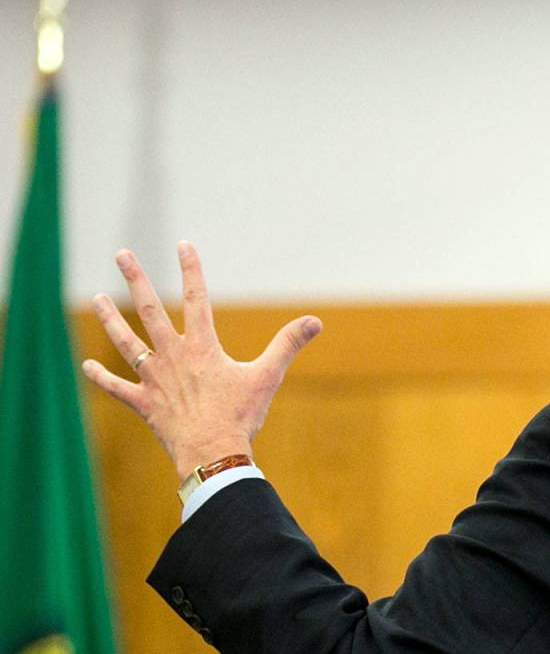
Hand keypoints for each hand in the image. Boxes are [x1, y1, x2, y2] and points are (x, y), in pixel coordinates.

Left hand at [81, 241, 321, 481]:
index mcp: (202, 347)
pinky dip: (100, 378)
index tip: (183, 245)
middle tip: (122, 254)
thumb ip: (288, 344)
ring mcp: (154, 380)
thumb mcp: (268, 375)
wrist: (212, 454)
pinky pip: (117, 387)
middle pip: (150, 310)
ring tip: (97, 299)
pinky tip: (85, 365)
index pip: (198, 298)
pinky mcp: (144, 403)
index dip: (192, 270)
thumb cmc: (240, 415)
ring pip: (126, 343)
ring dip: (111, 319)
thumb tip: (315, 321)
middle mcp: (173, 357)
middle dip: (136, 280)